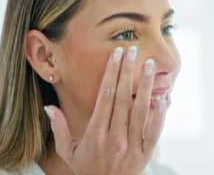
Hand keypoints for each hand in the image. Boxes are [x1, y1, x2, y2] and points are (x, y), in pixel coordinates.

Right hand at [44, 46, 167, 174]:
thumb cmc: (86, 170)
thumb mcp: (68, 151)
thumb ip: (59, 128)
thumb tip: (49, 107)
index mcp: (95, 134)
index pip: (105, 96)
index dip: (111, 73)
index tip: (116, 55)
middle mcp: (114, 138)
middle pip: (123, 98)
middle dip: (128, 72)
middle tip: (133, 51)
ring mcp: (131, 146)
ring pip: (140, 110)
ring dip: (146, 86)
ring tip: (150, 66)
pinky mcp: (145, 154)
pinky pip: (155, 131)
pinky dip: (160, 114)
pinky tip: (164, 97)